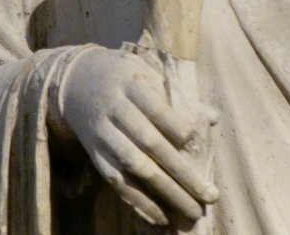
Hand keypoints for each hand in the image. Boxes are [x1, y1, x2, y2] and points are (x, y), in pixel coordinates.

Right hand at [54, 46, 217, 226]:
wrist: (77, 80)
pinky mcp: (96, 155)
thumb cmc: (125, 76)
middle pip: (150, 144)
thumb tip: (213, 118)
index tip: (191, 139)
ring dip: (166, 192)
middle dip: (182, 172)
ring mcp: (104, 135)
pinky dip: (139, 201)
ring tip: (192, 211)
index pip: (154, 107)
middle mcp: (116, 111)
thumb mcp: (148, 72)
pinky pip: (118, 182)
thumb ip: (178, 96)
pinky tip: (161, 216)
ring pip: (135, 167)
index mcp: (131, 84)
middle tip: (209, 195)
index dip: (172, 124)